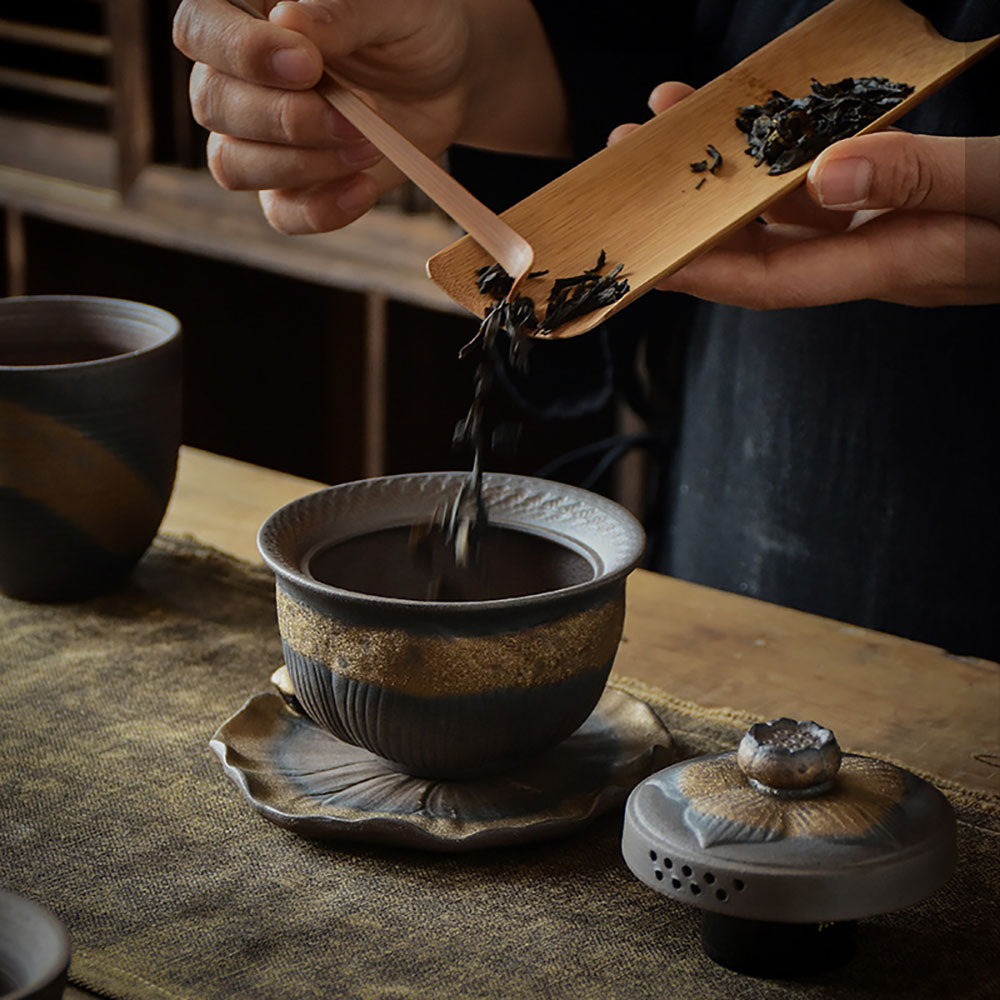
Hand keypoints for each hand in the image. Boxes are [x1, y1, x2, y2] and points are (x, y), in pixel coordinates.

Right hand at [173, 0, 566, 233]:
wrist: (443, 83)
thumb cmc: (408, 28)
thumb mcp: (392, 8)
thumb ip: (342, 12)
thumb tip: (287, 18)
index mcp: (244, 16)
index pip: (199, 30)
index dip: (242, 52)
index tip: (308, 64)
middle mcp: (235, 79)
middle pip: (213, 104)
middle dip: (285, 118)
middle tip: (356, 115)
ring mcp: (256, 139)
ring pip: (233, 164)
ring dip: (303, 164)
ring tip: (370, 145)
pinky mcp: (290, 188)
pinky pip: (281, 213)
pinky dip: (322, 210)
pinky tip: (363, 189)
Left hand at [609, 82, 999, 307]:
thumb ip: (925, 179)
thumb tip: (823, 175)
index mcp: (895, 262)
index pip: (770, 280)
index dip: (700, 270)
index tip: (639, 254)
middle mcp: (875, 253)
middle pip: (758, 247)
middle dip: (688, 215)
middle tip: (631, 165)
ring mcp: (885, 228)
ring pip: (782, 211)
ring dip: (723, 174)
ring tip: (669, 126)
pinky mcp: (901, 198)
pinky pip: (822, 182)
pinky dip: (782, 152)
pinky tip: (756, 119)